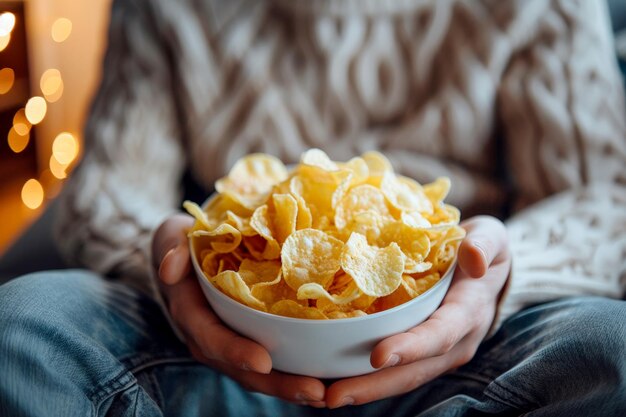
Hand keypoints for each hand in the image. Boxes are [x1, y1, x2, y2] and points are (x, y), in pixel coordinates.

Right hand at [151, 214, 325, 406]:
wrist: (189, 251)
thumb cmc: (187, 240)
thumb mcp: (175, 235)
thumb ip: (174, 249)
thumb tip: (170, 269)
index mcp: (191, 313)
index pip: (211, 337)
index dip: (235, 351)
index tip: (263, 362)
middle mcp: (208, 337)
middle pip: (241, 368)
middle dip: (276, 383)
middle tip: (314, 391)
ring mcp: (228, 343)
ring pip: (257, 374)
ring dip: (290, 387)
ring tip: (325, 393)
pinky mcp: (247, 341)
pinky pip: (270, 363)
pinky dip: (294, 374)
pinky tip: (326, 380)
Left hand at [325, 215, 511, 407]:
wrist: (489, 269)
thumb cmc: (484, 249)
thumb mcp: (491, 237)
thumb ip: (484, 244)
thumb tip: (472, 256)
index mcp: (468, 313)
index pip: (439, 334)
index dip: (411, 347)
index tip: (378, 356)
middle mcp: (454, 342)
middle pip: (413, 371)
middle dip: (374, 385)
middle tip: (333, 396)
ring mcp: (437, 353)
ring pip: (401, 377)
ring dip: (365, 390)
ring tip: (326, 397)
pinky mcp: (422, 352)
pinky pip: (395, 370)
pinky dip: (365, 379)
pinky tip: (332, 383)